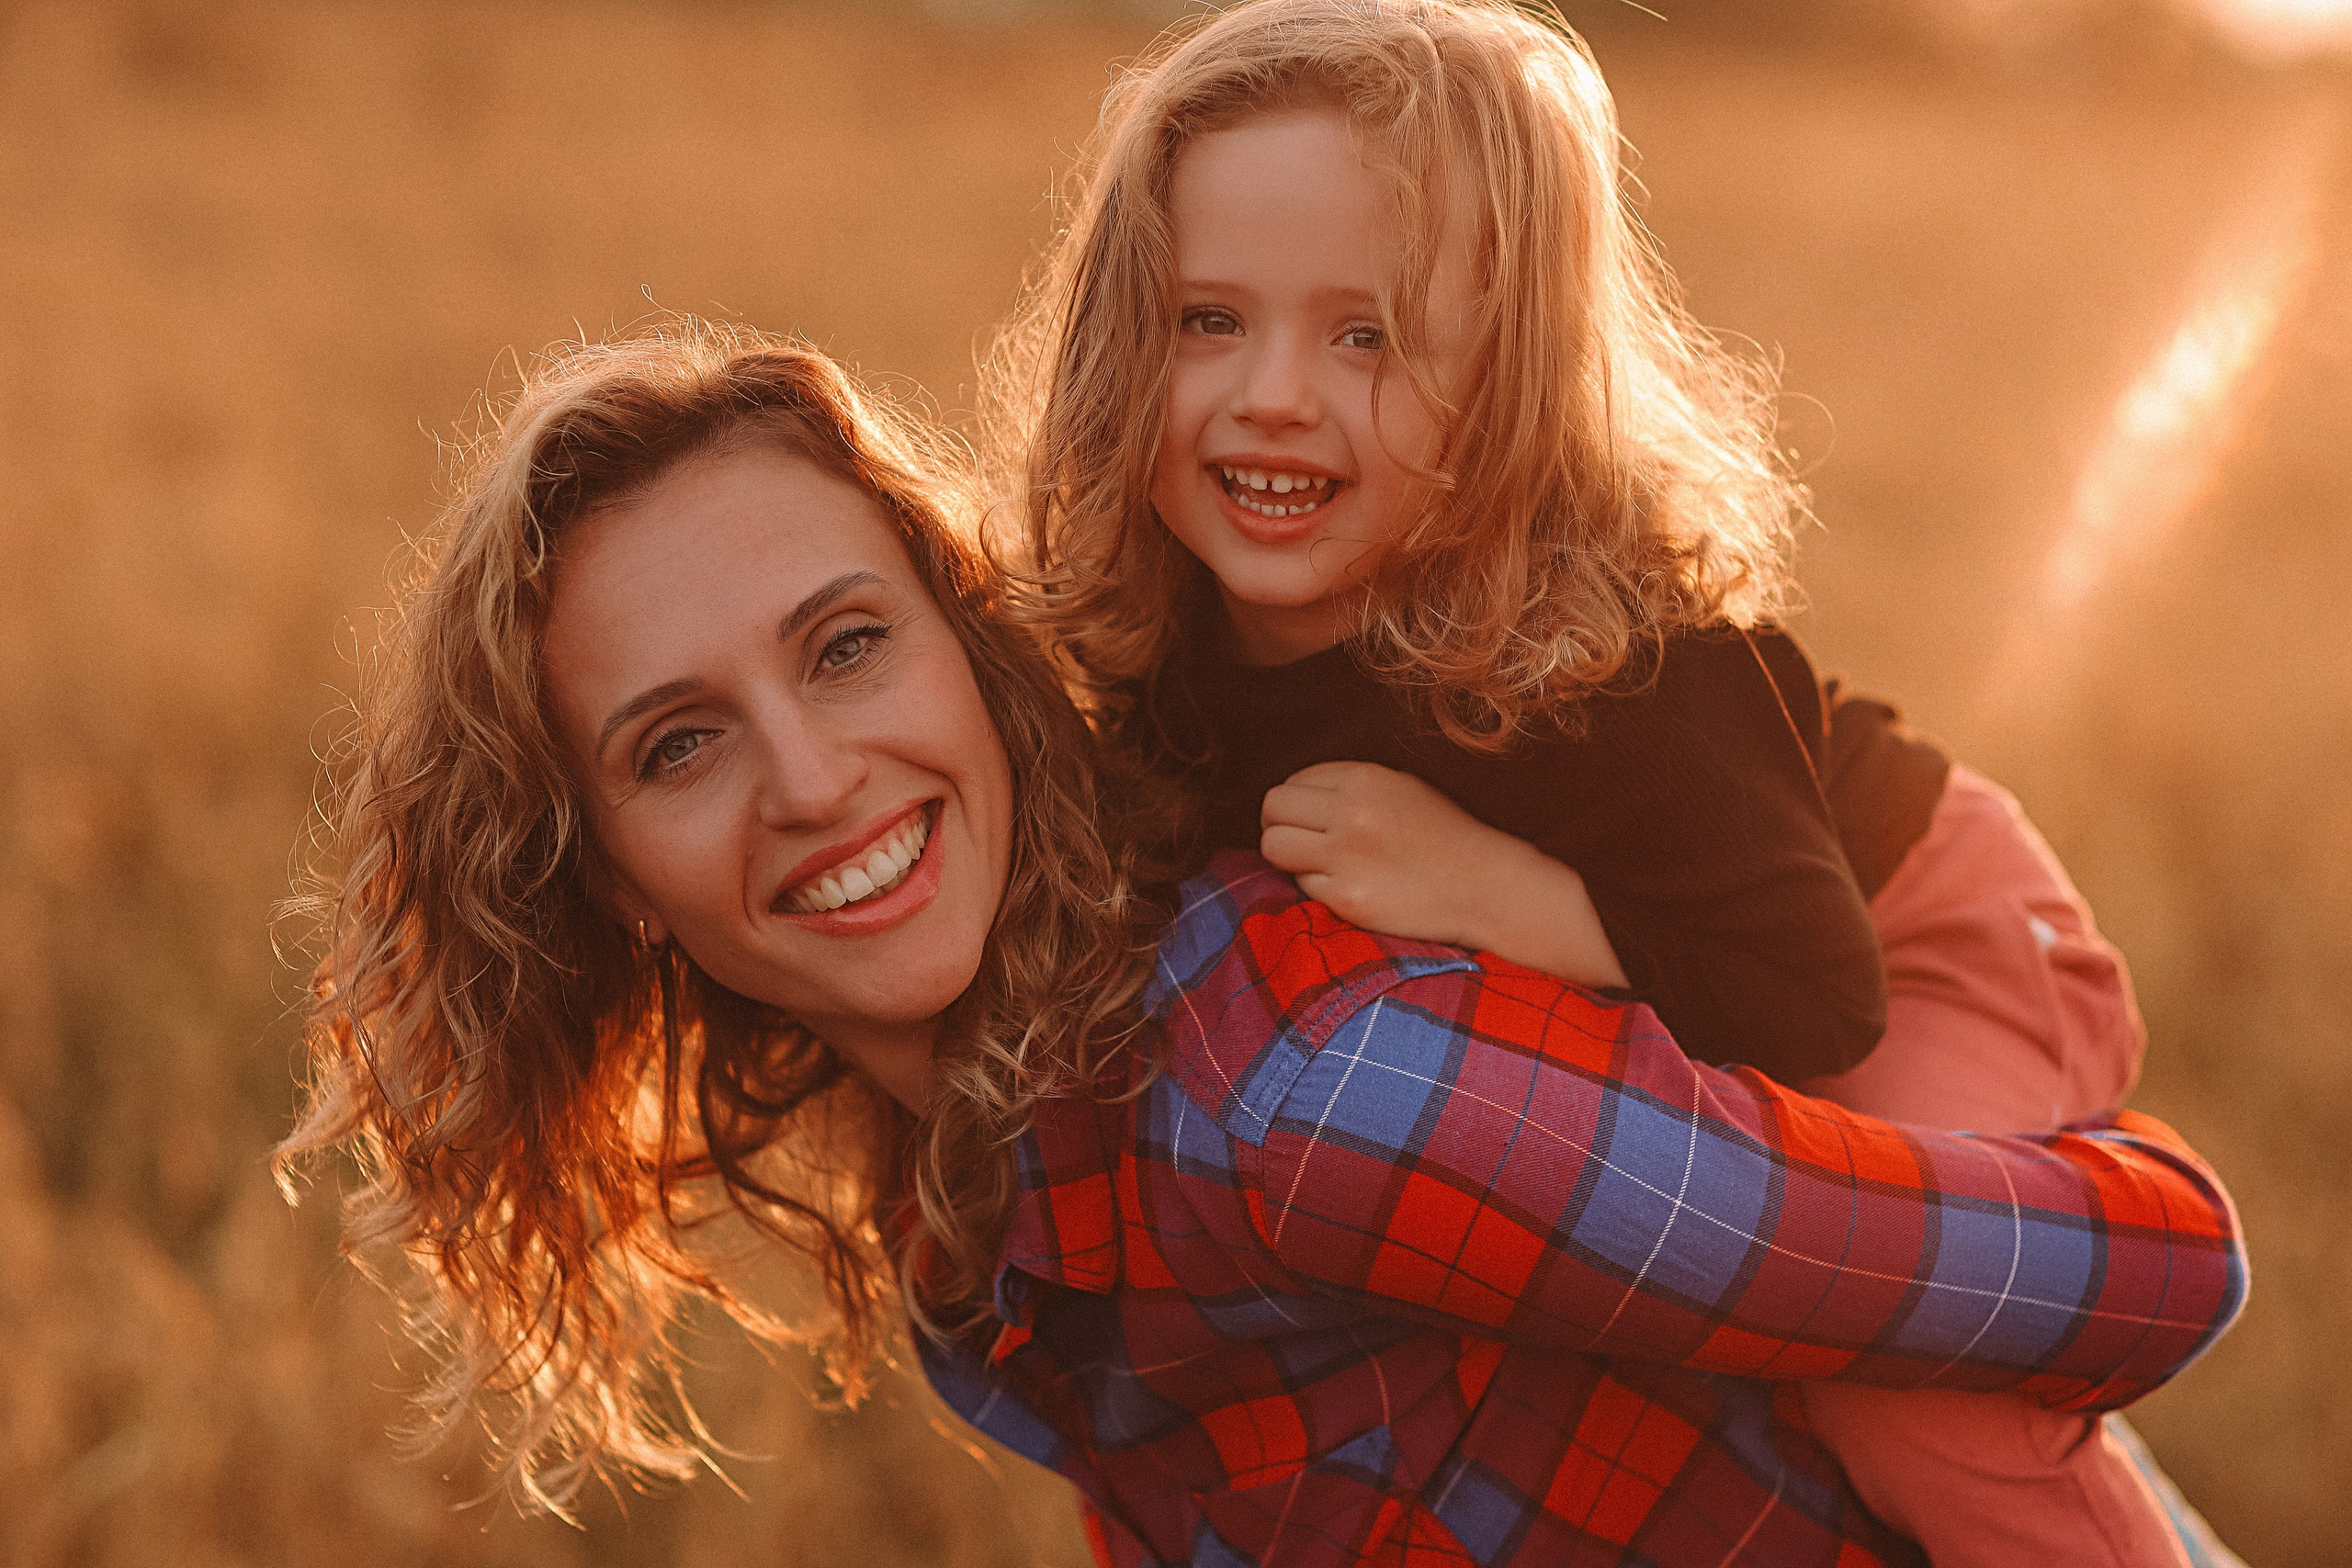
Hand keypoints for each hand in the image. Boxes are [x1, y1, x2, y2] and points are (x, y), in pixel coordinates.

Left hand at [1258, 760, 1628, 988]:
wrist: (1487, 887)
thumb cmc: (1446, 837)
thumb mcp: (1403, 788)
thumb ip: (1349, 787)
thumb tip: (1295, 796)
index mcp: (1365, 778)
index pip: (1295, 781)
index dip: (1300, 802)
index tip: (1316, 820)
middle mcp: (1351, 811)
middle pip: (1273, 808)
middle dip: (1281, 825)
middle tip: (1304, 843)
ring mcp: (1347, 856)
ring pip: (1274, 847)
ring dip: (1288, 856)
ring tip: (1318, 864)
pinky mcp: (1348, 898)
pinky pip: (1301, 886)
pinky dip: (1317, 888)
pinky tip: (1348, 887)